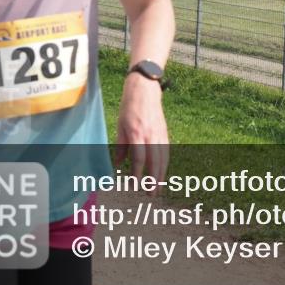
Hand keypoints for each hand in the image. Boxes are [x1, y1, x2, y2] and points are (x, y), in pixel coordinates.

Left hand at [115, 72, 168, 193]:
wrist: (145, 90)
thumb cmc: (129, 107)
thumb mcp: (120, 126)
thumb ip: (120, 146)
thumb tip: (118, 164)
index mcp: (137, 133)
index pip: (138, 159)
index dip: (137, 174)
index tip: (134, 186)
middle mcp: (150, 135)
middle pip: (154, 161)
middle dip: (153, 180)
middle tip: (151, 194)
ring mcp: (159, 133)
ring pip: (163, 158)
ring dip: (161, 174)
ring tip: (158, 187)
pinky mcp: (164, 131)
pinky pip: (166, 151)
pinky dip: (165, 163)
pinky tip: (163, 172)